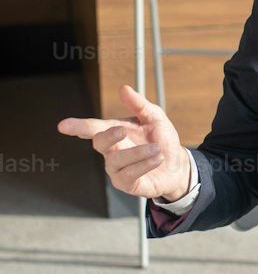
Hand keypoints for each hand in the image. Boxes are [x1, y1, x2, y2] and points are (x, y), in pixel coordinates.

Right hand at [57, 84, 191, 201]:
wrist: (177, 164)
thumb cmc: (162, 139)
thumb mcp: (155, 118)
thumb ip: (139, 104)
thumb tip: (124, 89)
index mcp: (115, 132)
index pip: (92, 128)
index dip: (78, 126)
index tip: (63, 125)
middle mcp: (112, 150)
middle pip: (99, 142)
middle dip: (108, 136)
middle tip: (122, 130)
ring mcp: (117, 169)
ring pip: (116, 160)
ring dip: (137, 153)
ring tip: (156, 148)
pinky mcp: (127, 184)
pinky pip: (129, 174)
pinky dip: (144, 165)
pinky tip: (157, 158)